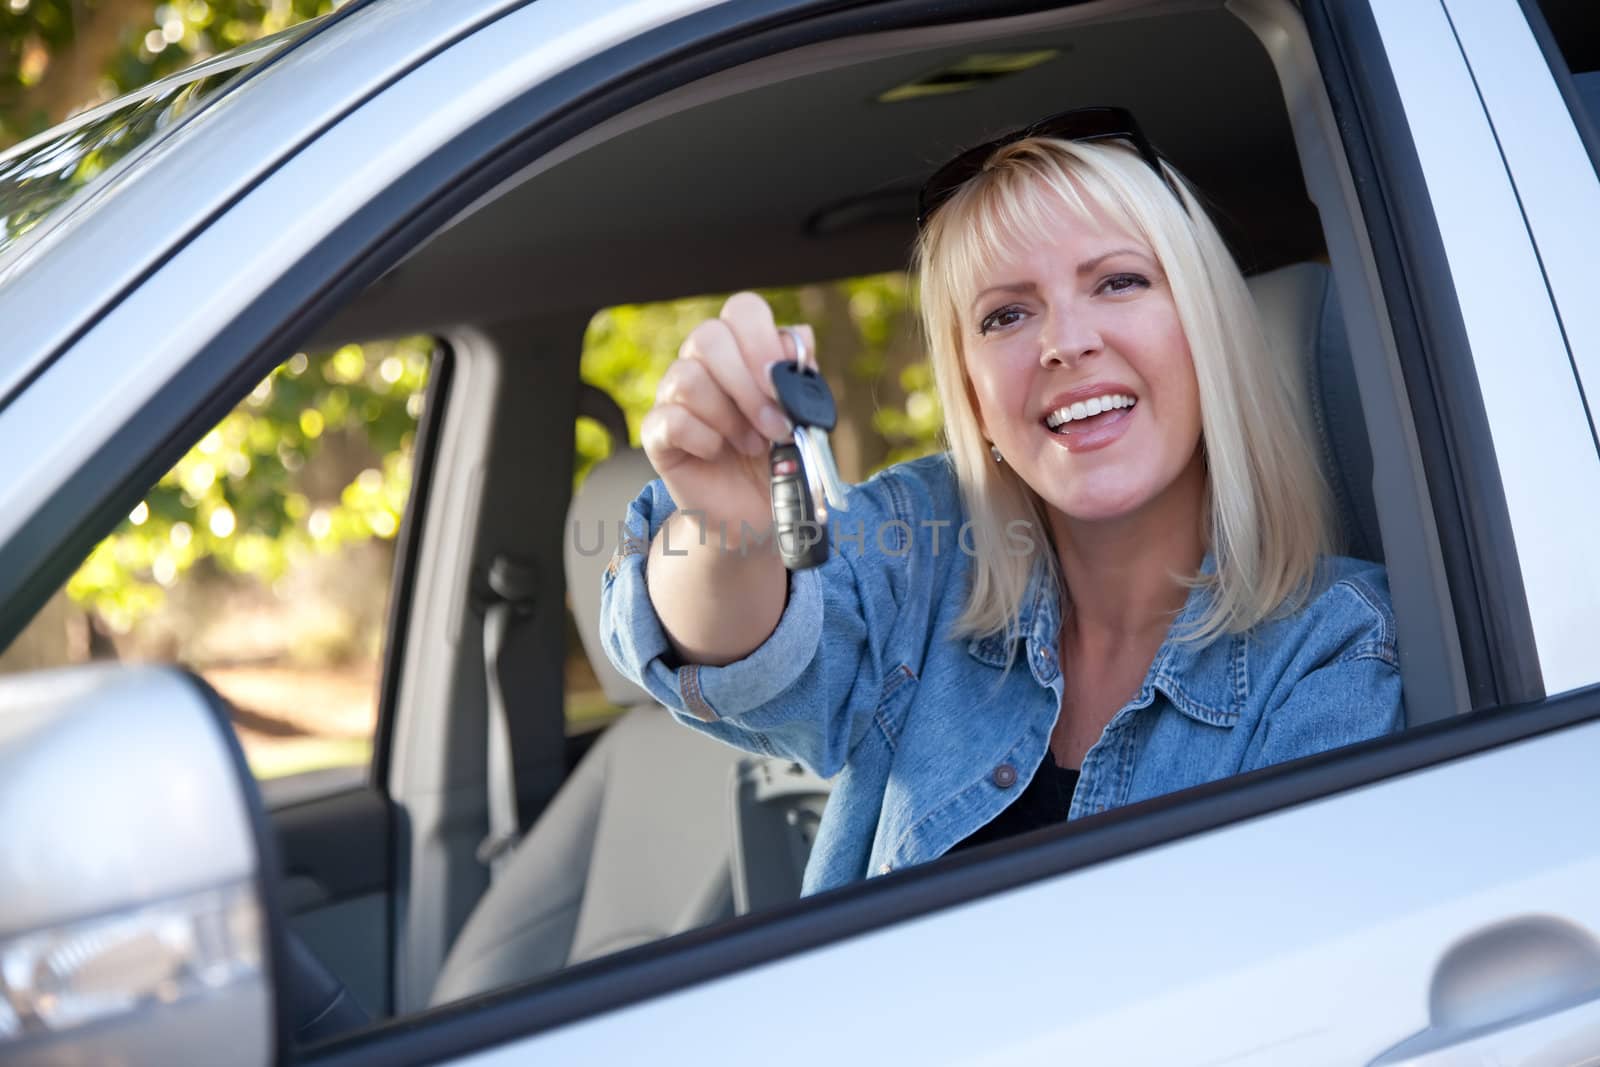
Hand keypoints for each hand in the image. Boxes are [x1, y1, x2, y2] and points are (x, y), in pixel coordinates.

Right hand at [640, 292, 812, 536]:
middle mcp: (704, 364)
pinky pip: (670, 419)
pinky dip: (702, 439)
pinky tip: (716, 454)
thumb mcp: (803, 418)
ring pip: (687, 378)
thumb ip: (801, 379)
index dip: (762, 339)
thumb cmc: (779, 458)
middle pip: (709, 337)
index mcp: (742, 350)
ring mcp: (675, 396)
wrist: (756, 511)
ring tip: (751, 445)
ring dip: (729, 418)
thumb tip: (799, 341)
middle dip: (747, 385)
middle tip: (775, 426)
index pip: (743, 311)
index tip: (781, 381)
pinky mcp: (657, 433)